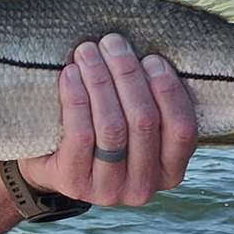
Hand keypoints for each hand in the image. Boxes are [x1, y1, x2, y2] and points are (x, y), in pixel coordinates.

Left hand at [18, 35, 197, 206]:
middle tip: (113, 43)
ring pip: (112, 127)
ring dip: (100, 80)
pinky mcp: (75, 183)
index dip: (168, 90)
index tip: (151, 57)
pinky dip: (76, 97)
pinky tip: (71, 74)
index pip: (182, 129)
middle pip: (143, 121)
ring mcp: (110, 190)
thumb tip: (153, 53)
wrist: (50, 165)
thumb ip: (150, 102)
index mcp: (170, 172)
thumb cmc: (101, 133)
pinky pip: (80, 134)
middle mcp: (144, 187)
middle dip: (128, 74)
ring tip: (89, 51)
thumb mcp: (134, 126)